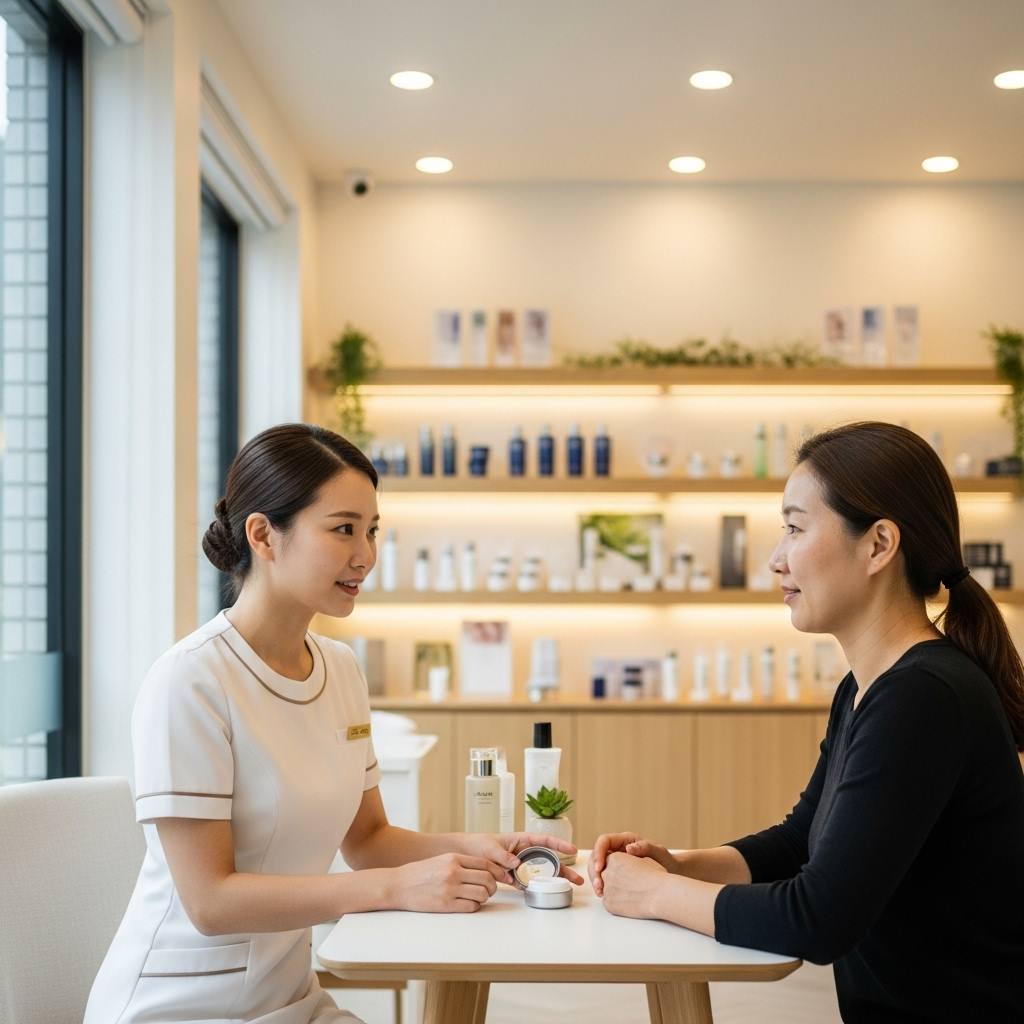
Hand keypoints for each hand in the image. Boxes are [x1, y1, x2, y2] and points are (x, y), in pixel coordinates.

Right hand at [390, 853, 498, 912]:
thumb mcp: (441, 861)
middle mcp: (454, 872)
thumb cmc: (420, 873)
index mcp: (454, 858)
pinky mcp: (446, 904)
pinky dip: (474, 906)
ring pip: (482, 894)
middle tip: (490, 890)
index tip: (502, 877)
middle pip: (487, 879)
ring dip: (484, 898)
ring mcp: (450, 889)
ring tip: (477, 898)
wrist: (399, 885)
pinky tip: (468, 904)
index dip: (497, 872)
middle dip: (493, 887)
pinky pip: (471, 906)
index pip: (485, 863)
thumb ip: (461, 864)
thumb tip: (483, 870)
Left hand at [460, 832, 583, 886]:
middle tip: (578, 879)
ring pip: (542, 872)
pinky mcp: (514, 876)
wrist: (465, 854)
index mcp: (521, 839)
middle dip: (564, 868)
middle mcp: (524, 852)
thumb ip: (503, 856)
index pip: (545, 840)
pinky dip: (536, 887)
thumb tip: (516, 863)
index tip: (573, 850)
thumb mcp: (490, 848)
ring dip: (554, 880)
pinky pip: (528, 882)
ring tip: (568, 888)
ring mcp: (521, 864)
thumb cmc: (478, 844)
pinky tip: (546, 893)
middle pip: (548, 859)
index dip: (559, 844)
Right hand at [590, 832, 673, 894]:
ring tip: (600, 892)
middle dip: (594, 870)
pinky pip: (603, 878)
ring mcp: (615, 863)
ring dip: (595, 879)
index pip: (603, 841)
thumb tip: (629, 849)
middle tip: (599, 885)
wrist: (670, 873)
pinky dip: (601, 886)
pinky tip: (604, 895)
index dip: (598, 853)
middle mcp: (617, 850)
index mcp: (624, 840)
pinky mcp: (616, 875)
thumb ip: (645, 848)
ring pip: (597, 868)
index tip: (601, 868)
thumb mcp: (658, 852)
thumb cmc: (665, 860)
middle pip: (596, 855)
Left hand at [600, 851, 667, 919]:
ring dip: (615, 890)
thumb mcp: (642, 859)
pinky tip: (629, 900)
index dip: (618, 865)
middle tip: (629, 882)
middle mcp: (606, 873)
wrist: (660, 896)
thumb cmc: (655, 875)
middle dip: (614, 877)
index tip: (626, 870)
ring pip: (606, 889)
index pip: (608, 860)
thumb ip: (628, 858)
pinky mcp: (609, 905)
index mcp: (613, 858)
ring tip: (631, 892)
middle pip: (605, 874)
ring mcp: (606, 890)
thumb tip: (626, 857)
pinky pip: (609, 902)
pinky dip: (617, 902)